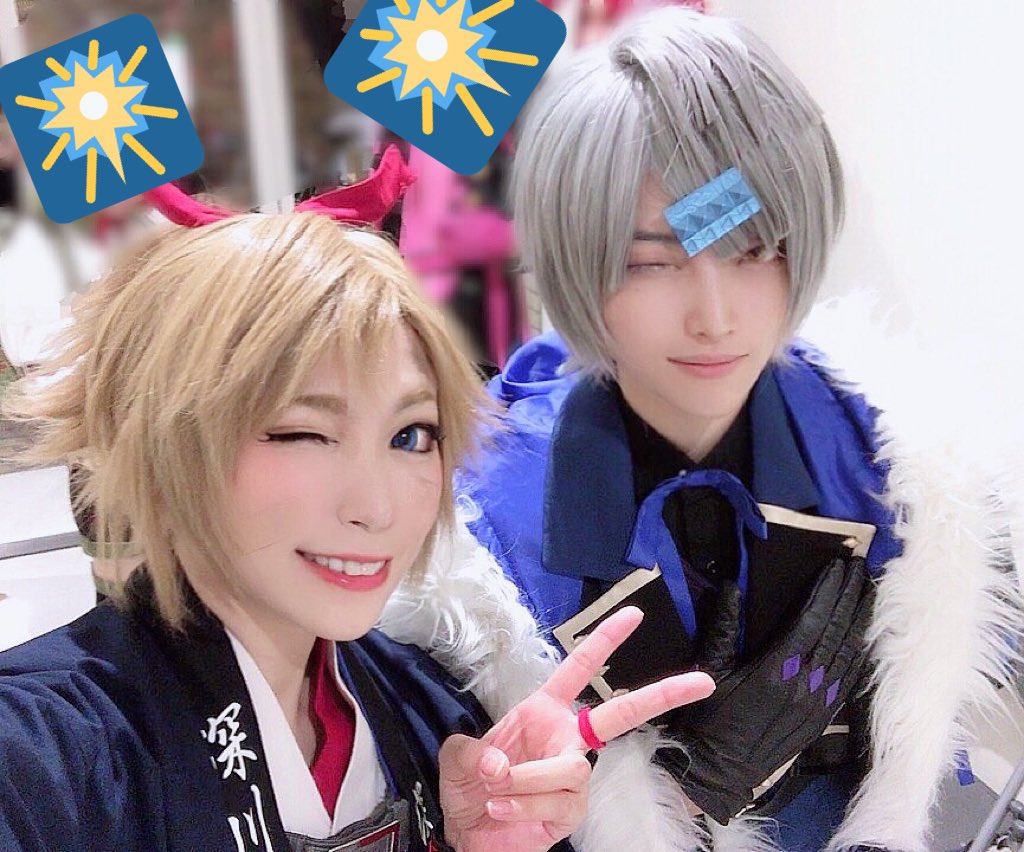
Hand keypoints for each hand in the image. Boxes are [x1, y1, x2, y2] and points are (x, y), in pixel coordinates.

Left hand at [439, 606, 715, 851]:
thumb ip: (474, 751)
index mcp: (545, 711)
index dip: (604, 641)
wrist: (466, 834)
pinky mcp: (571, 813)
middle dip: (662, 694)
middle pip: (622, 715)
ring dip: (526, 778)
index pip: (579, 669)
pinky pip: (557, 802)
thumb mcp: (459, 757)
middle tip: (702, 682)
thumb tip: (503, 764)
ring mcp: (573, 778)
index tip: (633, 614)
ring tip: (494, 789)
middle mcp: (567, 739)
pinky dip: (520, 803)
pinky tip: (499, 808)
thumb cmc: (469, 787)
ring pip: (571, 768)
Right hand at [672, 556, 874, 822]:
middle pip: (836, 632)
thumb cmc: (709, 718)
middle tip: (861, 567)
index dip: (828, 591)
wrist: (719, 772)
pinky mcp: (822, 718)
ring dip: (861, 620)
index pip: (812, 620)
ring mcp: (817, 704)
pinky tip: (865, 636)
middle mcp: (804, 685)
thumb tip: (730, 587)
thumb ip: (722, 626)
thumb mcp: (709, 668)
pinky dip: (859, 653)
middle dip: (850, 597)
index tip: (838, 565)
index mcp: (776, 669)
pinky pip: (849, 680)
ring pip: (848, 654)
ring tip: (869, 591)